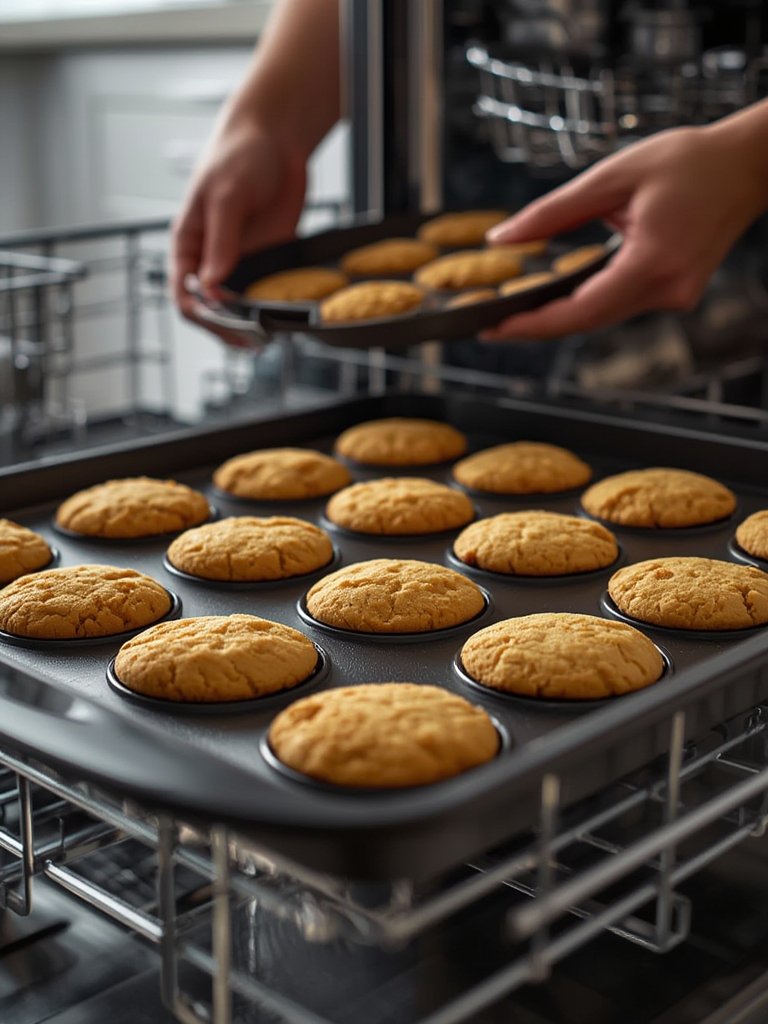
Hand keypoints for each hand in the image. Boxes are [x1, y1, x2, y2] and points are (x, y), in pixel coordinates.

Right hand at [171, 113, 306, 336]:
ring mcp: (242, 263)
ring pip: (240, 308)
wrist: (278, 138)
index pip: (182, 292)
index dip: (198, 311)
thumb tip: (211, 286)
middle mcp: (212, 260)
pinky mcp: (269, 262)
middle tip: (250, 339)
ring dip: (251, 326)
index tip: (220, 317)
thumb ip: (221, 243)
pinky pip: (268, 294)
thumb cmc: (240, 157)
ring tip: (267, 340)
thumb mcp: (226, 197)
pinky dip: (274, 311)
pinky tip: (285, 321)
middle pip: (210, 309)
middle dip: (226, 327)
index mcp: (189, 245)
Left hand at [481, 120, 767, 340]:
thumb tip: (503, 239)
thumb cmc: (688, 161)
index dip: (534, 325)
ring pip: (603, 317)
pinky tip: (558, 296)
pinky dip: (587, 302)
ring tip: (515, 311)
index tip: (495, 329)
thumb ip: (553, 212)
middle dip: (538, 325)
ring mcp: (674, 296)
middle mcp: (666, 289)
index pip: (580, 310)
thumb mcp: (611, 177)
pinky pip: (620, 304)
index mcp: (651, 262)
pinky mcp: (675, 292)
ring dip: (561, 316)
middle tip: (491, 325)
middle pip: (588, 321)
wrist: (747, 165)